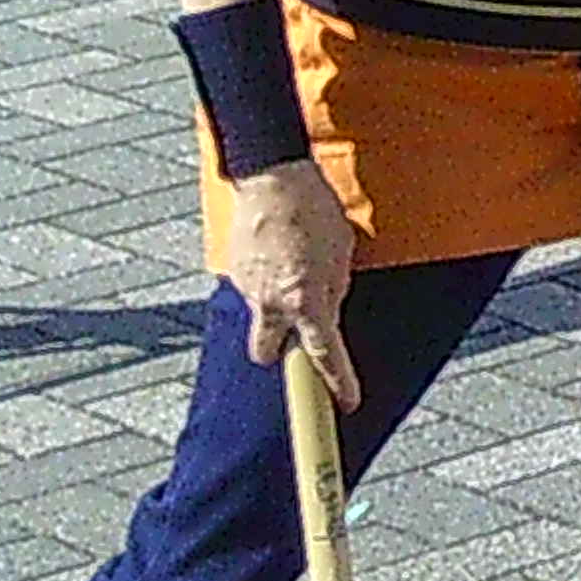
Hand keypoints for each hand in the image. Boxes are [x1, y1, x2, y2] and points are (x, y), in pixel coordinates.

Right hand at [224, 160, 361, 407]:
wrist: (271, 179)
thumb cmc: (316, 210)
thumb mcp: (343, 252)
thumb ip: (335, 288)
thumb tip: (327, 308)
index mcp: (307, 300)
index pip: (325, 354)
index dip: (338, 381)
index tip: (347, 401)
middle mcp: (273, 303)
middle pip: (267, 354)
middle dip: (278, 351)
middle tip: (295, 330)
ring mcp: (248, 290)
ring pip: (260, 316)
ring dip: (275, 305)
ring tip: (293, 264)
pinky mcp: (233, 273)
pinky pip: (253, 287)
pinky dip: (266, 277)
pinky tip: (278, 249)